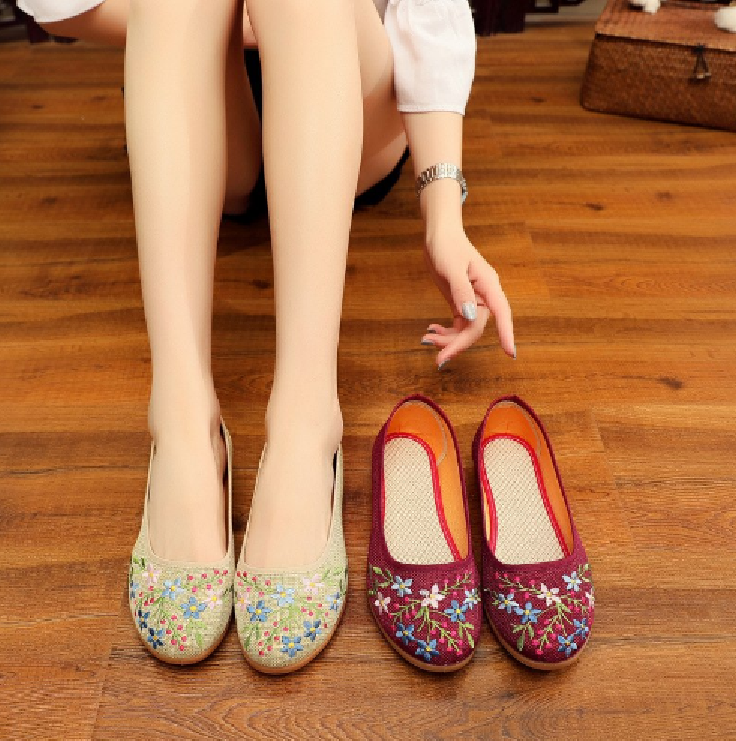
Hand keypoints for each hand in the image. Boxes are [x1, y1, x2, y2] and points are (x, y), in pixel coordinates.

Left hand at [420, 225, 515, 367]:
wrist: (438, 236)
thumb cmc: (447, 246)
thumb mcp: (452, 268)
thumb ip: (461, 292)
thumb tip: (470, 316)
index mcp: (488, 285)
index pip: (501, 313)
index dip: (506, 333)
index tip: (510, 353)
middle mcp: (484, 296)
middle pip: (476, 328)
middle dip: (458, 344)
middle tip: (439, 359)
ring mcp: (473, 301)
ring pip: (465, 330)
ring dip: (448, 339)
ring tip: (427, 339)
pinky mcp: (461, 304)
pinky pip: (457, 325)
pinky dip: (445, 332)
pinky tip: (431, 332)